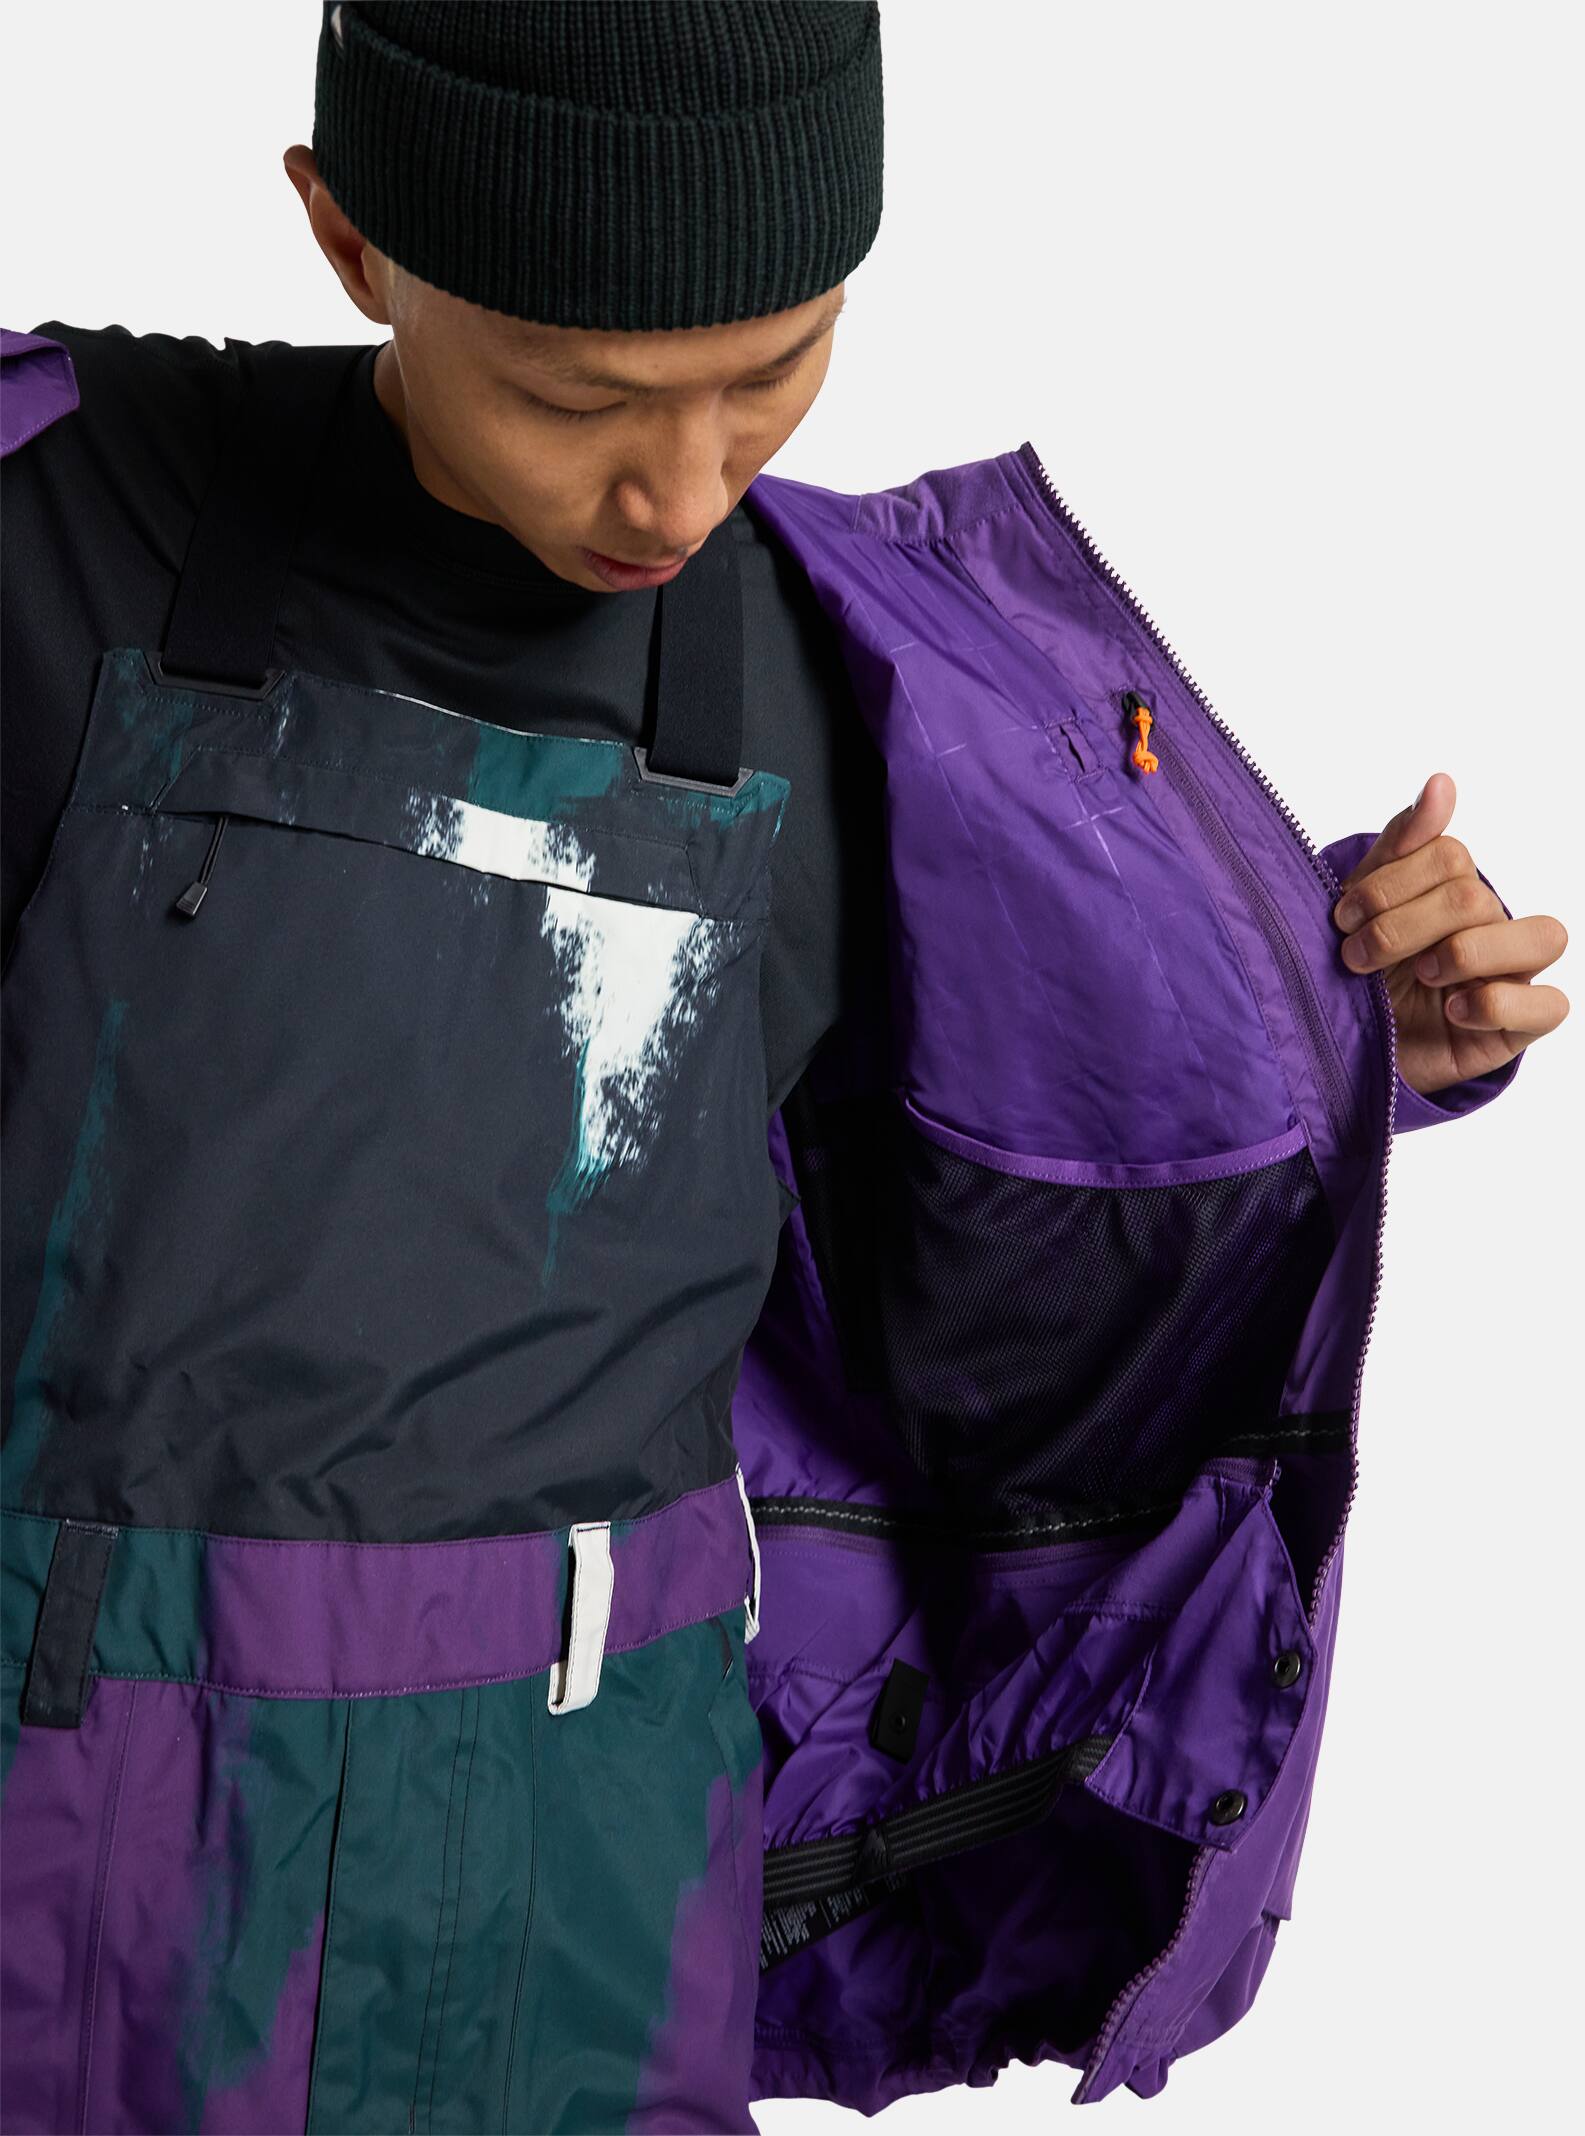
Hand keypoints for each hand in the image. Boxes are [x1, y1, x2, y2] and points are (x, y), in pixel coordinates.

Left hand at [1330, 773, 1568, 1095]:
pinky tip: (1451, 1008)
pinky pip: (1549, 1004)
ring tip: (1420, 975)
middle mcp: (1494, 925)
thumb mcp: (1366, 906)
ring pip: (1542, 936)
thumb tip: (1442, 781)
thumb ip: (1402, 847)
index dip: (1390, 884)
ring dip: (1465, 952)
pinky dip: (1498, 1002)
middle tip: (1357, 954)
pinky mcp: (1520, 1025)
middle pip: (1473, 896)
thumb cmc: (1362, 973)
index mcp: (1457, 889)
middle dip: (1402, 925)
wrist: (1347, 1049)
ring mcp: (1514, 974)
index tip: (1342, 916)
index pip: (1450, 856)